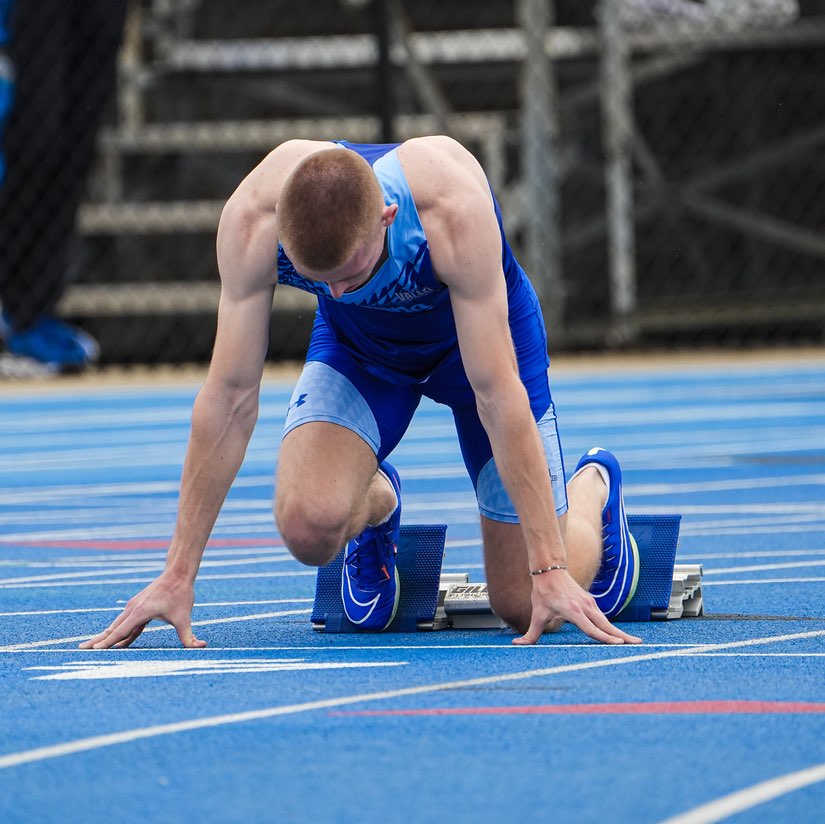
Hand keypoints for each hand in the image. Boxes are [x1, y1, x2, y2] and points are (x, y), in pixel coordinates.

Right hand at [78, 573, 205, 649]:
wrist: (178, 573)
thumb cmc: (181, 593)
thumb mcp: (185, 617)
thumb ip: (189, 635)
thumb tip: (201, 647)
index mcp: (140, 612)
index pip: (120, 631)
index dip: (107, 642)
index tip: (93, 651)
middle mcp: (132, 609)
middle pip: (112, 628)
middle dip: (97, 640)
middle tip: (80, 650)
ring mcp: (134, 607)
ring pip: (117, 625)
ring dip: (105, 636)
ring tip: (91, 647)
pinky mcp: (139, 607)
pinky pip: (126, 623)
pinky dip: (120, 633)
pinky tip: (119, 643)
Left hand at [512, 569, 641, 645]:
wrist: (550, 571)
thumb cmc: (543, 593)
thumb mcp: (537, 613)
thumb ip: (531, 633)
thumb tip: (517, 644)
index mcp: (573, 611)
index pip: (591, 628)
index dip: (604, 637)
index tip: (618, 643)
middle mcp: (585, 607)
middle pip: (606, 625)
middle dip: (622, 636)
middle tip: (638, 646)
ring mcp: (590, 604)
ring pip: (607, 622)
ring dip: (620, 633)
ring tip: (634, 643)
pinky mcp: (591, 603)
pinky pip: (603, 618)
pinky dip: (612, 628)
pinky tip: (620, 636)